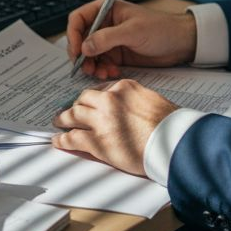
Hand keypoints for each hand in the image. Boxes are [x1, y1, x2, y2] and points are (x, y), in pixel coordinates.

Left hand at [52, 79, 177, 175]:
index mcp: (124, 88)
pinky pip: (73, 138)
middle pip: (84, 99)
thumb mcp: (151, 101)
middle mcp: (109, 100)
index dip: (92, 98)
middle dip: (75, 105)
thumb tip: (129, 109)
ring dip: (64, 119)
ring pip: (73, 115)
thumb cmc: (169, 124)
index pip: (101, 90)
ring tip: (59, 122)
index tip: (88, 102)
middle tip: (69, 110)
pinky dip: (63, 139)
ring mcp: (101, 120)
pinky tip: (58, 140)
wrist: (172, 142)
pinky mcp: (97, 140)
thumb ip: (135, 101)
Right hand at [66, 0, 197, 79]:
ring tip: (101, 74)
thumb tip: (84, 47)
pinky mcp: (116, 54)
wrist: (181, 43)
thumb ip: (107, 38)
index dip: (73, 35)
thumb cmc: (161, 29)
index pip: (78, 19)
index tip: (76, 52)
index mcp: (106, 9)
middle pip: (80, 39)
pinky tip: (112, 73)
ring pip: (89, 55)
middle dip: (81, 55)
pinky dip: (102, 70)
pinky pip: (101, 64)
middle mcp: (104, 24)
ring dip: (92, 66)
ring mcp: (109, 40)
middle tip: (86, 68)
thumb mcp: (133, 31)